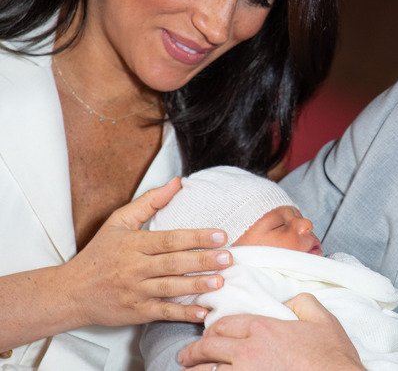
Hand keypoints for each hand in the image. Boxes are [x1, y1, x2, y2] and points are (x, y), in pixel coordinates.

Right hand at [61, 178, 233, 326]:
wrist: (71, 292)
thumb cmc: (99, 254)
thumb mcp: (119, 222)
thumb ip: (150, 202)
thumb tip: (177, 182)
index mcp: (133, 244)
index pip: (170, 239)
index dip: (196, 237)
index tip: (221, 235)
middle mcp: (135, 268)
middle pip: (173, 263)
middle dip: (202, 260)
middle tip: (228, 257)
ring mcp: (135, 291)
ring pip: (170, 288)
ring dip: (196, 286)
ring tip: (220, 281)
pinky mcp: (136, 312)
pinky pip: (162, 313)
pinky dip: (182, 314)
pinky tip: (202, 312)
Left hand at [178, 293, 363, 370]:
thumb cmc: (332, 357)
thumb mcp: (323, 319)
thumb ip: (302, 302)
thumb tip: (289, 301)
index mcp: (263, 329)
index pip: (225, 325)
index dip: (212, 330)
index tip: (208, 335)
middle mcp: (248, 351)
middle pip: (208, 348)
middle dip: (193, 351)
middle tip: (186, 356)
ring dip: (196, 370)